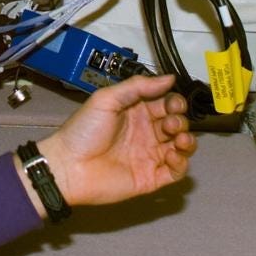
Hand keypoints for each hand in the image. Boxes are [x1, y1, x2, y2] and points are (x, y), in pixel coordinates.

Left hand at [23, 74, 194, 214]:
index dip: (174, 102)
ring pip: (181, 147)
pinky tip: (173, 155)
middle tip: (170, 123)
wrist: (69, 167)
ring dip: (186, 140)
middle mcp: (146, 132)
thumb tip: (169, 78)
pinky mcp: (151, 178)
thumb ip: (137, 86)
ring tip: (179, 139)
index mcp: (136, 112)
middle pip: (175, 123)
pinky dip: (181, 162)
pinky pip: (176, 171)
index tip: (174, 103)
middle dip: (179, 120)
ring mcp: (150, 155)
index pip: (165, 103)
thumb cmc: (83, 131)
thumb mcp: (106, 99)